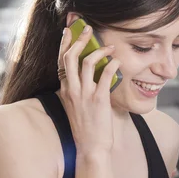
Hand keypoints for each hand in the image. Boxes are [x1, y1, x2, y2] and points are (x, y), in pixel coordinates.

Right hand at [57, 21, 120, 153]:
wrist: (90, 148)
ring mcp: (85, 95)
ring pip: (86, 62)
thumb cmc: (86, 129)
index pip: (61, 61)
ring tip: (110, 46)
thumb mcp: (75, 107)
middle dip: (79, 39)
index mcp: (65, 90)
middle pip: (70, 57)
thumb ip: (77, 91)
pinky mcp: (99, 100)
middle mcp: (72, 90)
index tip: (68, 32)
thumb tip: (86, 77)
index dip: (64, 44)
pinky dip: (112, 64)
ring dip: (99, 50)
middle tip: (89, 29)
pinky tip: (117, 61)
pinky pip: (105, 75)